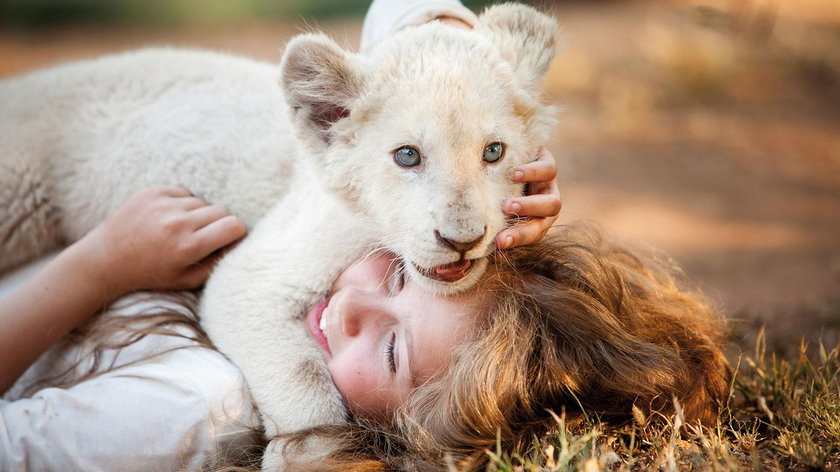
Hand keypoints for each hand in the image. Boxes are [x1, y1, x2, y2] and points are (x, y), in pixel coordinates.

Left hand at [81, 185, 246, 294]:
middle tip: (203, 237)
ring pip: (203, 201)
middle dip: (219, 224)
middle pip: (222, 211)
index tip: (227, 240)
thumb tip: (238, 243)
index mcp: (188, 247)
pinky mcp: (153, 192)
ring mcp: (164, 204)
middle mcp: (177, 223)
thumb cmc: (150, 273)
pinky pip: (185, 192)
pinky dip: (182, 204)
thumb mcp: (187, 280)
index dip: (236, 233)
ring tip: (181, 229)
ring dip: (199, 214)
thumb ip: (217, 264)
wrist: (106, 259)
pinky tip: (168, 218)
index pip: (234, 226)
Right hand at [496, 147, 561, 248]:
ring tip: (506, 204)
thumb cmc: (496, 187)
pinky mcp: (547, 162)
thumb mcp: (493, 207)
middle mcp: (546, 205)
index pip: (532, 234)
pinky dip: (532, 173)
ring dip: (530, 205)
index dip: (517, 240)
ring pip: (553, 201)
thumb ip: (486, 227)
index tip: (499, 243)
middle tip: (502, 227)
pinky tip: (513, 174)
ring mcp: (549, 185)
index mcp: (536, 219)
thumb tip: (465, 253)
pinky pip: (548, 169)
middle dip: (526, 226)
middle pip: (545, 222)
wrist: (506, 153)